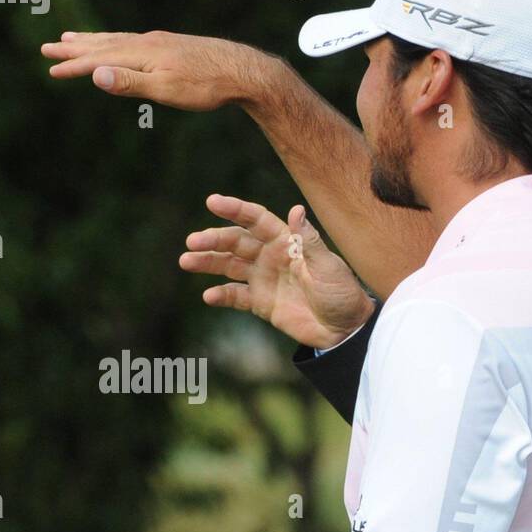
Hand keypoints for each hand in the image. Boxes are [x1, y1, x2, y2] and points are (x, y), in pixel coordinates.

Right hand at [40, 29, 272, 109]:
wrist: (243, 71)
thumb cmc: (206, 86)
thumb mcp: (166, 90)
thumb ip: (130, 82)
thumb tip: (94, 74)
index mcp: (141, 53)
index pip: (99, 60)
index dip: (74, 66)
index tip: (51, 70)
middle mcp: (147, 42)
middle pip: (103, 45)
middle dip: (75, 48)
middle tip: (47, 48)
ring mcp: (160, 42)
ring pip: (118, 40)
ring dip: (93, 41)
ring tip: (73, 39)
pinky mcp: (172, 46)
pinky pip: (134, 42)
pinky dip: (116, 42)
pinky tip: (120, 45)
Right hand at [181, 194, 374, 347]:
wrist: (345, 328)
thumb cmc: (342, 293)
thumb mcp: (328, 267)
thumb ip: (308, 242)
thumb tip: (296, 210)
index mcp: (286, 241)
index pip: (255, 220)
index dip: (235, 209)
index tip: (213, 202)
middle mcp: (271, 256)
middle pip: (236, 242)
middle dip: (213, 240)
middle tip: (192, 242)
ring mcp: (264, 279)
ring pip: (229, 265)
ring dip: (208, 262)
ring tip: (186, 261)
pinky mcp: (262, 303)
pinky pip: (236, 296)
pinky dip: (221, 295)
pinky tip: (208, 296)